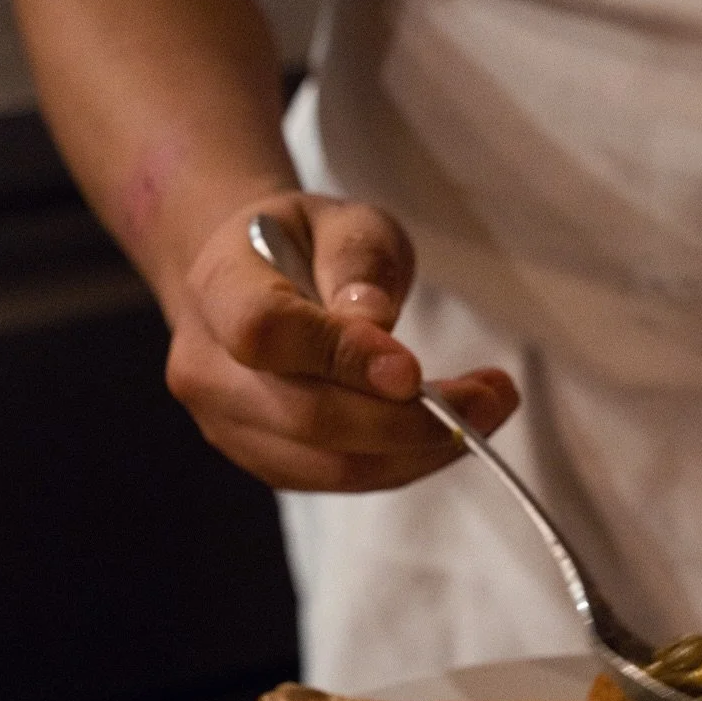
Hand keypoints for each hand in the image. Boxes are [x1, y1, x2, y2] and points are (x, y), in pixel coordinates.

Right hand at [164, 191, 518, 488]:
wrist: (251, 280)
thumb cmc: (305, 243)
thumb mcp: (343, 221)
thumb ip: (359, 263)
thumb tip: (376, 327)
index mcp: (218, 286)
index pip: (267, 333)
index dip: (342, 357)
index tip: (416, 369)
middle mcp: (208, 368)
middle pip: (308, 417)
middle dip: (412, 420)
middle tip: (493, 397)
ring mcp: (230, 426)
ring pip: (333, 466)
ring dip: (423, 450)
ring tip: (489, 410)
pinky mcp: (267, 462)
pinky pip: (343, 480)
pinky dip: (408, 462)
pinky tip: (451, 432)